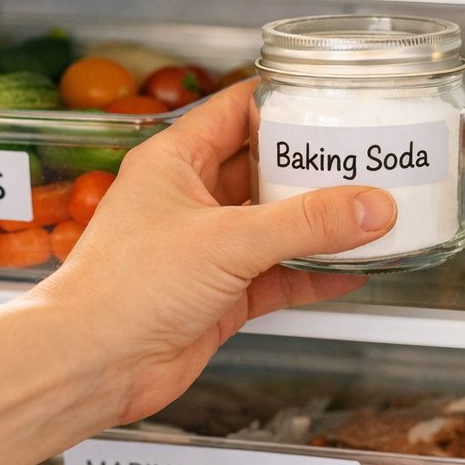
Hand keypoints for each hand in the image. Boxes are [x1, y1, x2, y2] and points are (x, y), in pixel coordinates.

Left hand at [34, 79, 396, 424]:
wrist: (92, 364)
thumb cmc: (122, 288)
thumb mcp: (226, 241)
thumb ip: (305, 224)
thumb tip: (369, 206)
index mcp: (175, 161)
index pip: (236, 110)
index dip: (284, 102)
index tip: (332, 99)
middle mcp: (190, 199)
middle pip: (265, 169)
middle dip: (315, 167)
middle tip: (366, 159)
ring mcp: (206, 249)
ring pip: (276, 225)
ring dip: (321, 224)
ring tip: (372, 212)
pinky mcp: (219, 295)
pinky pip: (278, 276)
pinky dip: (314, 273)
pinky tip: (351, 270)